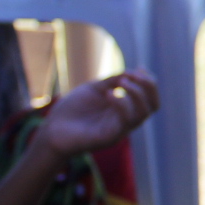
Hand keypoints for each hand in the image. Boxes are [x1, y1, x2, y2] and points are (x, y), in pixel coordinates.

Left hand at [39, 71, 159, 158]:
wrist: (51, 130)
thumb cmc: (71, 111)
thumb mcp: (94, 89)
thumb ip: (112, 82)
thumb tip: (131, 72)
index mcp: (123, 108)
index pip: (148, 97)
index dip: (149, 81)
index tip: (140, 67)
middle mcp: (125, 120)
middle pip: (153, 106)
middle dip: (150, 87)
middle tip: (136, 74)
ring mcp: (119, 130)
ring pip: (143, 113)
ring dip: (137, 93)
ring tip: (122, 81)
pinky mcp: (110, 137)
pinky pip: (125, 121)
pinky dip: (121, 104)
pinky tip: (108, 94)